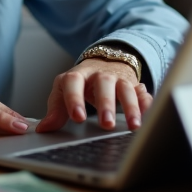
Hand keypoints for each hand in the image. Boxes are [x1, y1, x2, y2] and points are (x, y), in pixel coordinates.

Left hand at [35, 58, 151, 132]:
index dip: (75, 99)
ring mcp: (118, 78)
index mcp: (78, 75)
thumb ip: (55, 109)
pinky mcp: (134, 85)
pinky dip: (146, 102)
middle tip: (107, 124)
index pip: (74, 82)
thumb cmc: (81, 82)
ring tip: (133, 126)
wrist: (104, 62)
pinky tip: (148, 113)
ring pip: (126, 88)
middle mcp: (99, 75)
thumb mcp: (64, 91)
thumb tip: (44, 129)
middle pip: (104, 84)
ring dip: (130, 107)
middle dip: (106, 104)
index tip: (77, 117)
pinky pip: (143, 92)